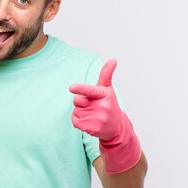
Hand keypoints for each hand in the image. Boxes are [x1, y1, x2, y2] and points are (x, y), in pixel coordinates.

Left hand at [69, 59, 141, 173]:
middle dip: (81, 102)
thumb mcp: (108, 89)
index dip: (80, 89)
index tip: (71, 87)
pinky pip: (74, 121)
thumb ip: (106, 74)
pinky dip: (78, 121)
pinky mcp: (91, 128)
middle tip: (94, 106)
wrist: (116, 127)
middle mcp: (101, 106)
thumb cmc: (109, 104)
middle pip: (77, 100)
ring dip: (81, 113)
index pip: (89, 90)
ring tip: (93, 115)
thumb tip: (113, 59)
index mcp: (104, 94)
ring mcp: (97, 118)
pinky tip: (89, 122)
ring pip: (75, 111)